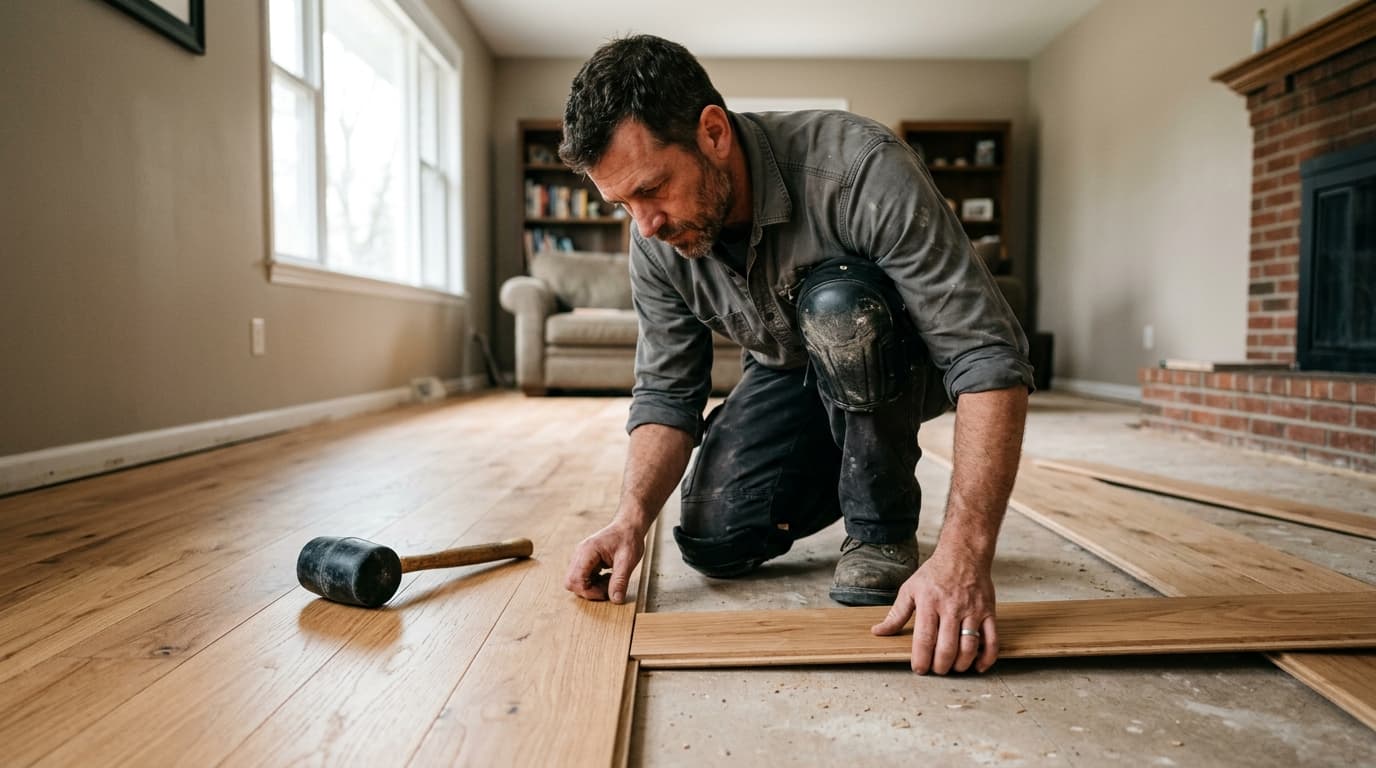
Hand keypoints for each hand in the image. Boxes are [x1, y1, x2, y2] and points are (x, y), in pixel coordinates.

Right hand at [564, 519, 644, 603]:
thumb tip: (616, 600)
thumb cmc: (628, 538)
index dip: (589, 592)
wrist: (629, 526)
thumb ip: (620, 580)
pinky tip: (607, 577)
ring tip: (609, 580)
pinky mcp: (585, 561)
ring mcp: (580, 557)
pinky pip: (582, 577)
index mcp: (587, 552)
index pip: (575, 580)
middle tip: (608, 587)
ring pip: (575, 581)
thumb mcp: (628, 561)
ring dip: (591, 587)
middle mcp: (580, 554)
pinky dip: (594, 582)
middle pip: (571, 582)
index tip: (607, 592)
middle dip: (588, 591)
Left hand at [869, 549, 998, 674]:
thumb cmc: (935, 573)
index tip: (919, 669)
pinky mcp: (988, 612)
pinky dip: (987, 657)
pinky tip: (978, 665)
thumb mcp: (910, 589)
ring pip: (969, 647)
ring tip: (953, 668)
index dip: (921, 659)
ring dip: (961, 664)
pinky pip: (992, 640)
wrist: (963, 555)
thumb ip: (896, 614)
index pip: (924, 638)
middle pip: (947, 647)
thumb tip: (879, 632)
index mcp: (929, 603)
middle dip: (940, 666)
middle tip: (936, 670)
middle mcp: (951, 608)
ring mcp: (972, 611)